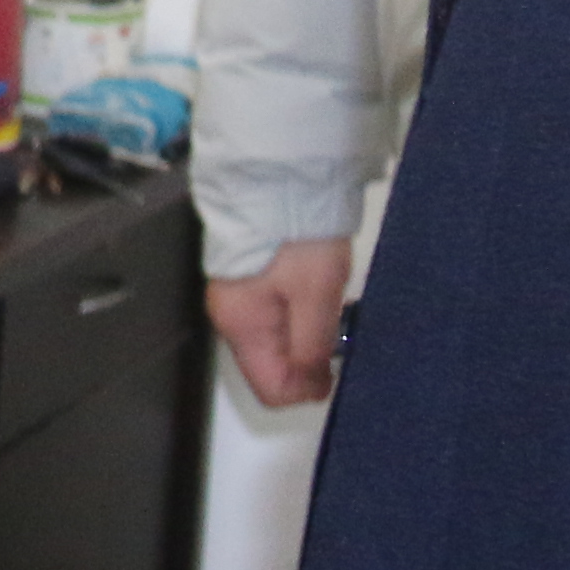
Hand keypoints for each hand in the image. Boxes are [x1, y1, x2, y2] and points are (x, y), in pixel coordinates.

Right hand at [209, 235, 352, 408]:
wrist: (281, 179)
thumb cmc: (299, 242)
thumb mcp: (316, 297)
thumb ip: (311, 348)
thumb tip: (313, 387)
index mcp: (241, 327)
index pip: (271, 391)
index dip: (307, 389)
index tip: (336, 364)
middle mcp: (232, 319)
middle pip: (272, 369)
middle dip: (308, 362)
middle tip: (338, 331)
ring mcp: (239, 299)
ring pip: (277, 345)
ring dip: (306, 339)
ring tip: (329, 308)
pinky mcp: (251, 282)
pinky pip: (277, 321)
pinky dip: (300, 319)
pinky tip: (317, 295)